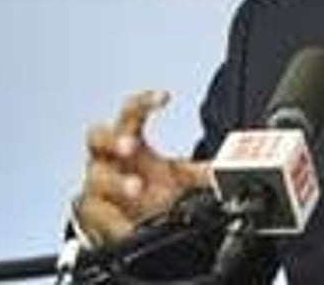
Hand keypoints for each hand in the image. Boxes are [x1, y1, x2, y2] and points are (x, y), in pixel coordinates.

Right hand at [77, 90, 209, 243]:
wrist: (123, 224)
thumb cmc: (144, 189)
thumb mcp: (174, 177)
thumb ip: (200, 172)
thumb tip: (231, 168)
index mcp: (127, 141)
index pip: (131, 112)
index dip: (144, 102)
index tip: (164, 97)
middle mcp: (106, 159)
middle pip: (97, 136)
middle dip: (113, 139)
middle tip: (131, 145)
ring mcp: (96, 186)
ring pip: (97, 177)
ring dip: (118, 182)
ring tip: (136, 188)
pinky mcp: (92, 213)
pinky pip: (98, 215)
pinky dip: (115, 221)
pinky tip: (129, 226)